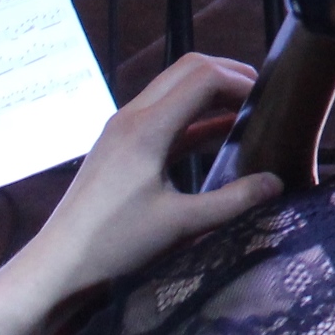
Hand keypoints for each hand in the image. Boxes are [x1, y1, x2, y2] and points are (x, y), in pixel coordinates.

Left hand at [0, 54, 278, 334]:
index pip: (202, 77)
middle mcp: (132, 117)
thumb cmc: (116, 244)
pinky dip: (192, 115)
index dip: (240, 80)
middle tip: (264, 95)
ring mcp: (121, 128)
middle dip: (227, 75)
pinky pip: (162, 113)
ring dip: (209, 92)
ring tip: (247, 111)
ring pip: (172, 88)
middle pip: (187, 69)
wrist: (58, 264)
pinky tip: (216, 135)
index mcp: (147, 128)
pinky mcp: (117, 145)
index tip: (270, 99)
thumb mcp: (181, 224)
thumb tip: (276, 183)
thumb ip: (232, 201)